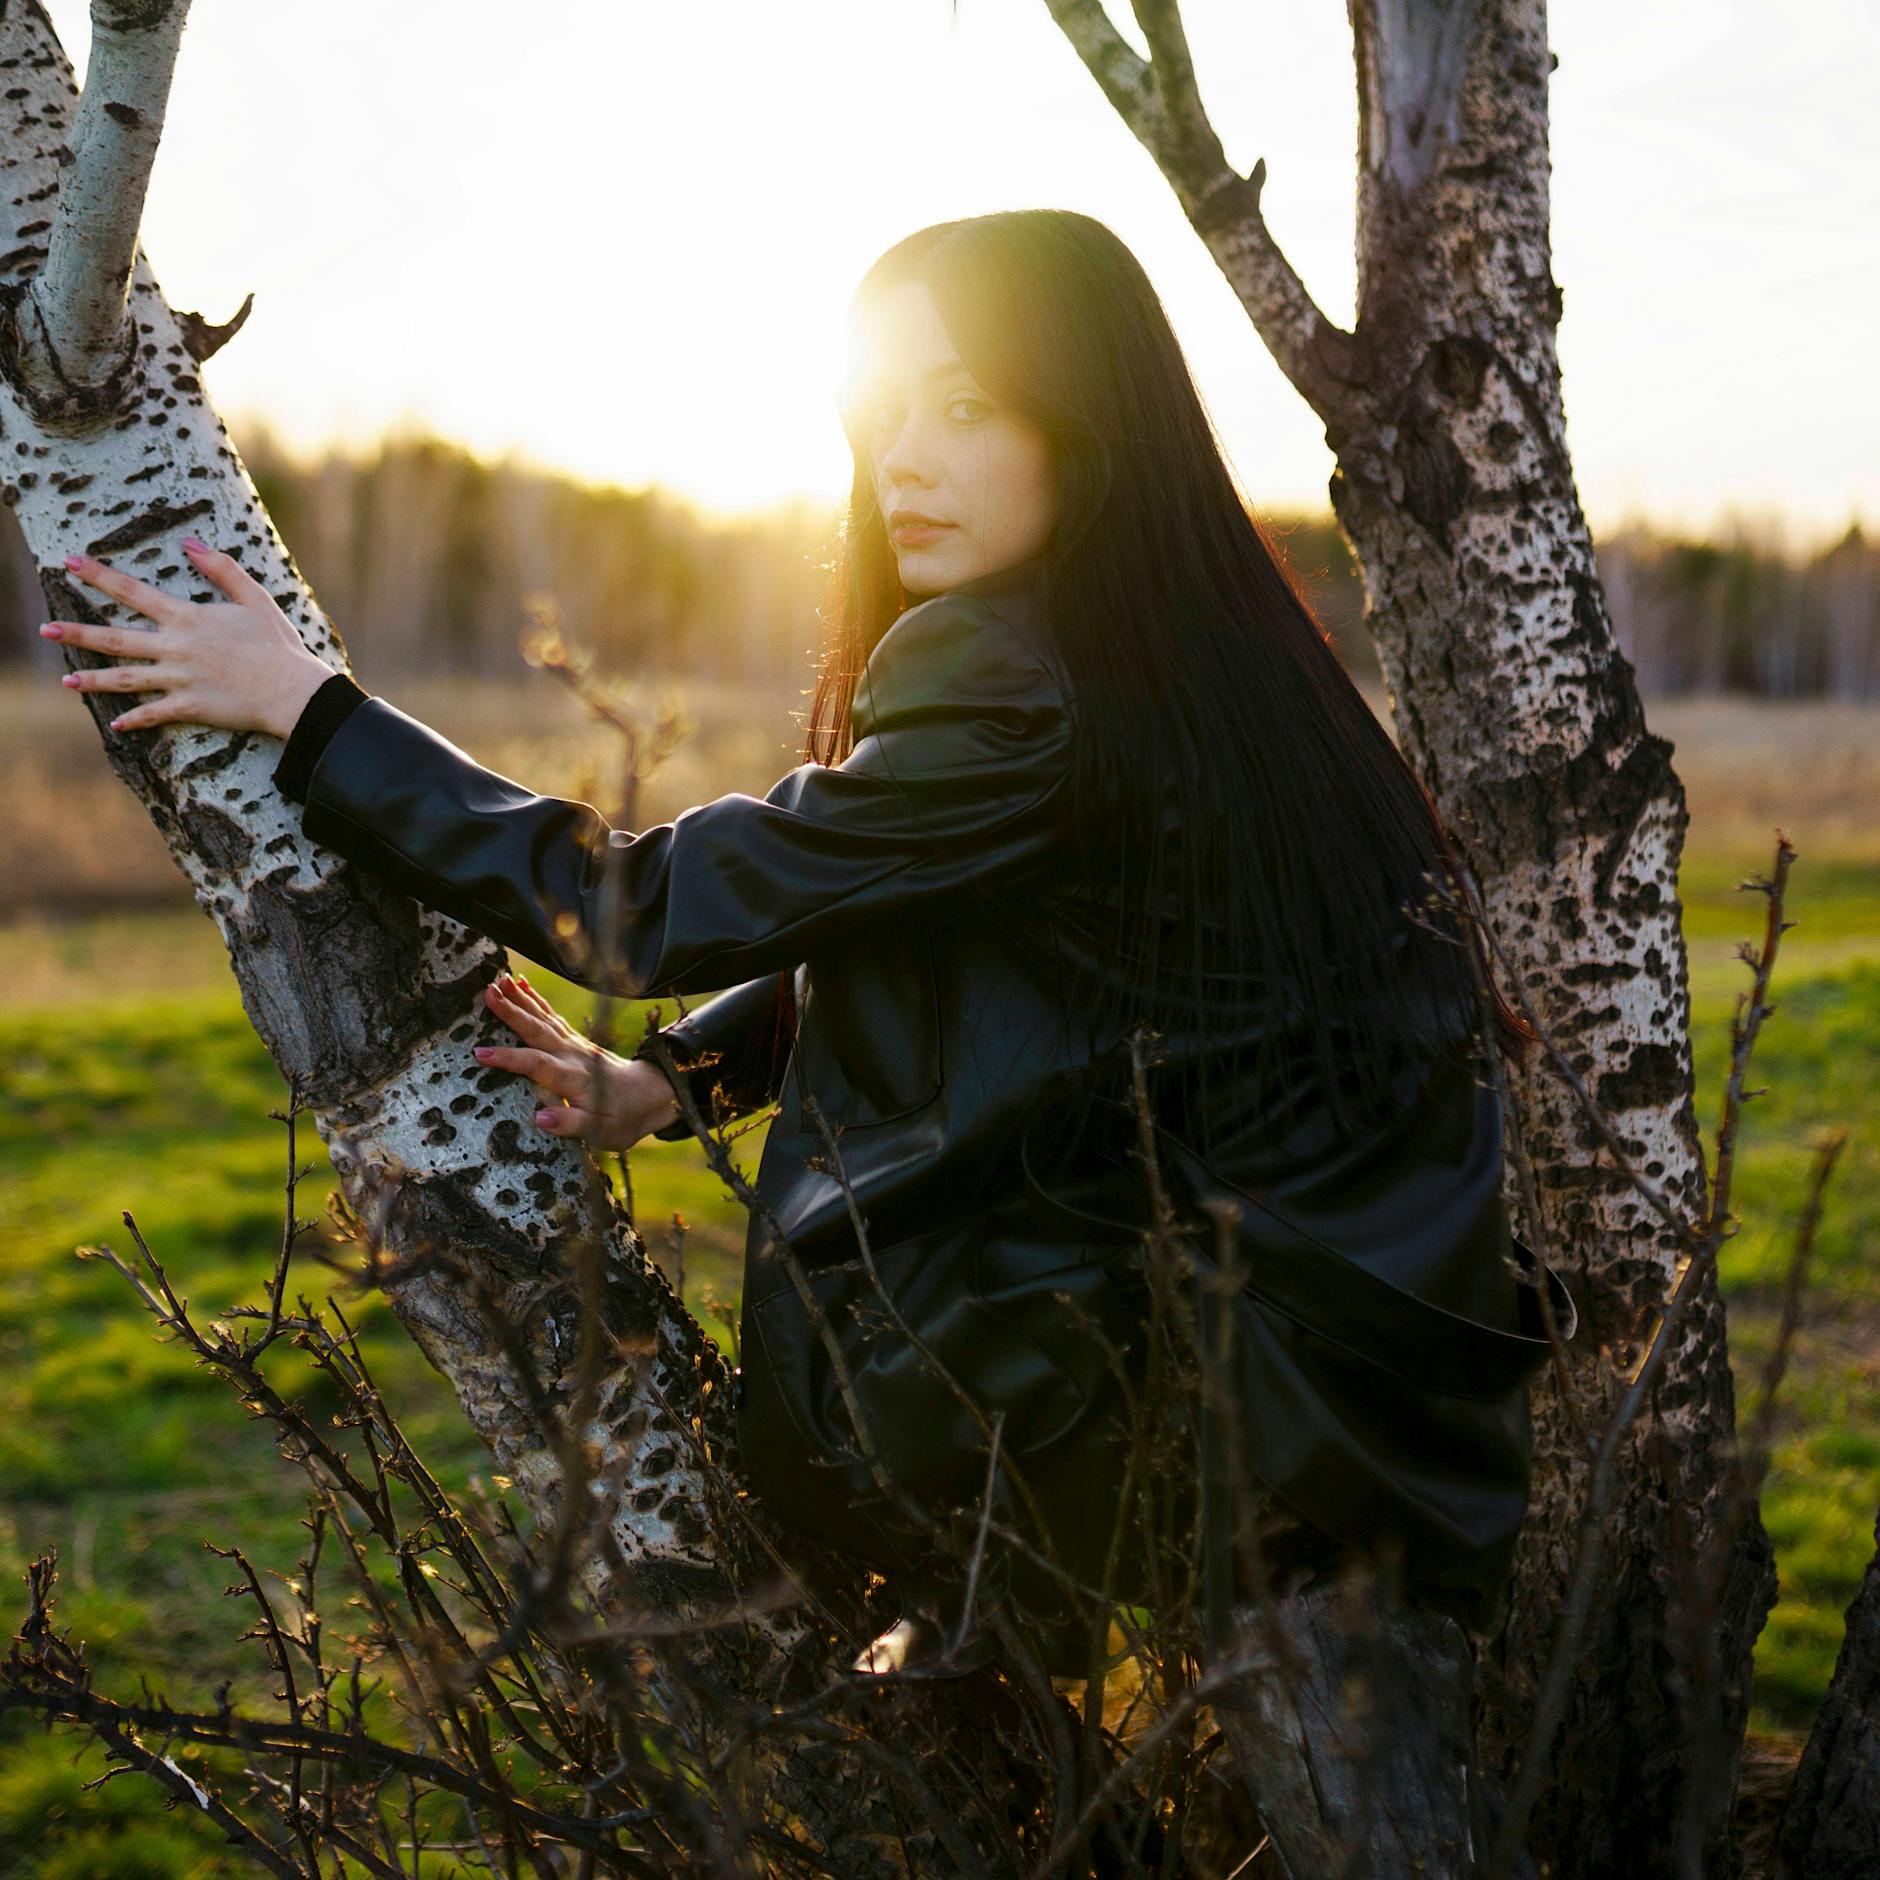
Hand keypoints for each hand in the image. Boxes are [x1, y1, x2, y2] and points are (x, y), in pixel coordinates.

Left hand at [42, 536, 338, 739]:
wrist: (291, 690)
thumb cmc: (277, 643)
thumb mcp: (254, 597)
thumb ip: (221, 567)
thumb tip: (189, 542)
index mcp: (187, 618)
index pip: (132, 592)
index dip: (99, 576)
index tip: (69, 563)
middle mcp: (175, 648)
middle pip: (115, 639)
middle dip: (77, 633)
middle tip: (45, 630)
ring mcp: (179, 680)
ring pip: (125, 679)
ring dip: (92, 680)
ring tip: (65, 681)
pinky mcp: (189, 707)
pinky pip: (154, 714)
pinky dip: (134, 721)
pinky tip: (115, 725)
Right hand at [474, 970, 682, 1151]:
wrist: (650, 1097)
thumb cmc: (623, 1119)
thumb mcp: (601, 1132)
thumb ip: (572, 1124)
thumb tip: (539, 1118)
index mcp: (574, 1078)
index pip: (537, 1065)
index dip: (508, 1059)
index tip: (480, 1052)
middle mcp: (573, 1055)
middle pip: (538, 1031)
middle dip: (512, 1012)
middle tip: (488, 992)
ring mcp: (575, 1044)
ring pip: (544, 1018)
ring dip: (521, 999)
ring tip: (499, 980)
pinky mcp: (576, 1040)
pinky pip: (552, 1016)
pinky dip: (536, 1000)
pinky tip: (522, 984)